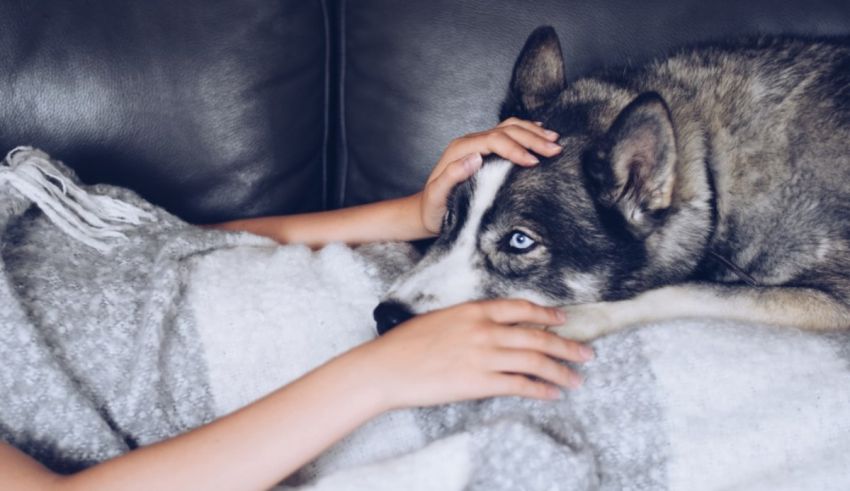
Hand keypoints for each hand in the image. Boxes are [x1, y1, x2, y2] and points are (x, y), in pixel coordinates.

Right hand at [349, 299, 593, 409]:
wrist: (387, 366)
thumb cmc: (406, 343)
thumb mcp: (440, 318)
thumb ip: (468, 320)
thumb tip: (489, 326)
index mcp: (474, 310)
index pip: (521, 308)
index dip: (546, 314)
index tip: (563, 320)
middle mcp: (485, 330)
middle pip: (536, 336)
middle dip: (566, 346)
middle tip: (586, 354)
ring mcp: (484, 356)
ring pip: (534, 361)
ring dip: (560, 371)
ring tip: (576, 379)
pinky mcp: (479, 382)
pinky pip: (519, 386)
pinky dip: (539, 390)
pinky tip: (552, 394)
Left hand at [417, 118, 561, 234]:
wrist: (425, 211)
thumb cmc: (433, 208)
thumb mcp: (437, 195)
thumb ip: (452, 176)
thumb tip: (475, 158)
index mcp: (461, 151)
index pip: (495, 140)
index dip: (516, 148)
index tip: (535, 161)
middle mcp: (470, 143)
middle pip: (506, 130)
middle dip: (532, 138)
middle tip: (555, 149)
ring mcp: (477, 144)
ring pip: (509, 128)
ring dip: (533, 132)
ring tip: (554, 140)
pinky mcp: (484, 151)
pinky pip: (508, 134)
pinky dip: (526, 132)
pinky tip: (540, 134)